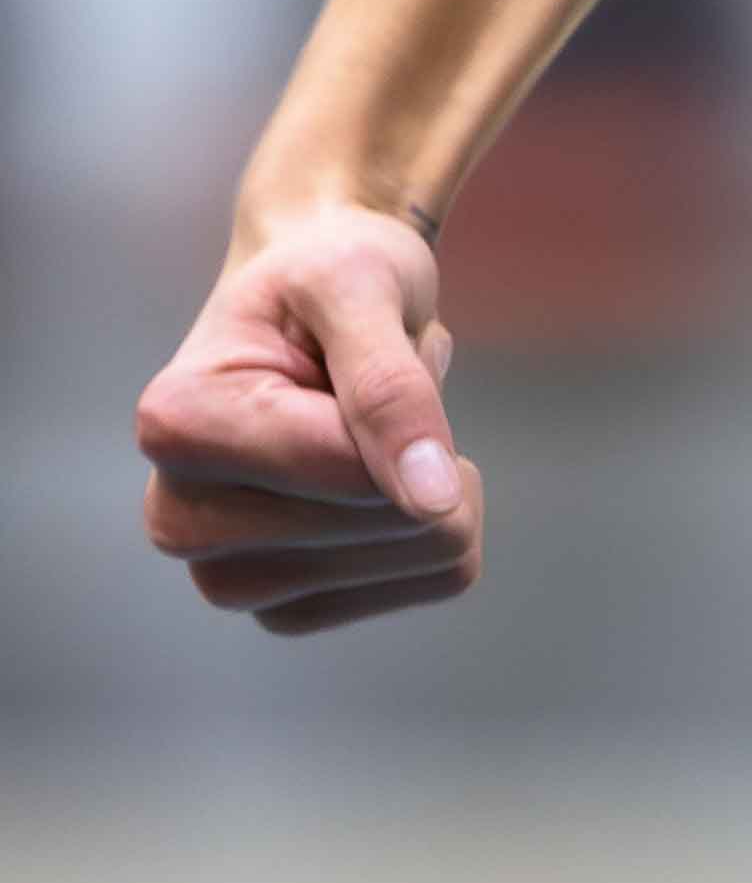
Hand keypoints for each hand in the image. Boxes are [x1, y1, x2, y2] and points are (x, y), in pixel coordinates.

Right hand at [137, 201, 483, 635]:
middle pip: (384, 521)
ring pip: (418, 556)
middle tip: (379, 380)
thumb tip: (431, 501)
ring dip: (437, 476)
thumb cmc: (327, 275)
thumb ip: (389, 387)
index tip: (387, 347)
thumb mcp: (360, 283)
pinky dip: (442, 514)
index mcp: (178, 427)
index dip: (409, 411)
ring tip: (374, 421)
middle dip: (423, 442)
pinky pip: (429, 580)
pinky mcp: (287, 607)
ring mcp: (229, 578)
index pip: (346, 466)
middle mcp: (181, 520)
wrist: (312, 303)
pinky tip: (387, 470)